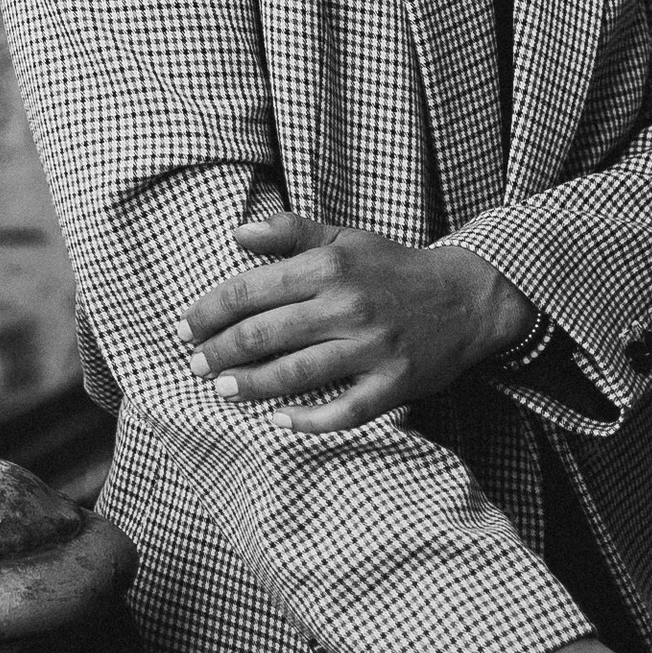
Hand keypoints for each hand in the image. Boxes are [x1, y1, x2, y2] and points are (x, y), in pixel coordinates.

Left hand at [183, 210, 532, 425]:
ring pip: (296, 374)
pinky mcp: (394, 383)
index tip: (184, 326)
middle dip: (219, 352)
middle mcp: (348, 306)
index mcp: (329, 267)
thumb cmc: (392, 268)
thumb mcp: (344, 237)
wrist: (466, 296)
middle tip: (194, 364)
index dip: (209, 311)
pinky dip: (308, 419)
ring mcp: (372, 348)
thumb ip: (290, 232)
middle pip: (265, 334)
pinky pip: (344, 411)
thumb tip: (237, 233)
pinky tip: (277, 420)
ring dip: (250, 386)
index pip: (251, 290)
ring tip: (221, 390)